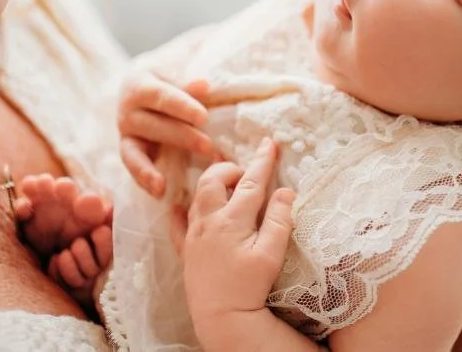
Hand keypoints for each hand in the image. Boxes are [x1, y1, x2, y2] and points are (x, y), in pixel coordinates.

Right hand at [117, 65, 217, 197]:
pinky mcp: (127, 151)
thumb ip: (186, 84)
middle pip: (153, 125)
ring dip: (153, 168)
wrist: (143, 89)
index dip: (183, 106)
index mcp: (138, 84)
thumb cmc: (166, 82)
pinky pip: (132, 166)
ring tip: (165, 184)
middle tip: (208, 146)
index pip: (162, 96)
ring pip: (137, 151)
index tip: (204, 117)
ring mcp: (125, 132)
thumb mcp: (173, 76)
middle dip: (181, 137)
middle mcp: (127, 110)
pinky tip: (158, 192)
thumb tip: (203, 86)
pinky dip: (142, 179)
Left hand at [175, 140, 295, 332]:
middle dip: (230, 169)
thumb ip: (278, 219)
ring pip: (197, 198)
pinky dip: (178, 212)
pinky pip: (177, 227)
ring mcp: (194, 236)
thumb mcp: (271, 254)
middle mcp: (209, 222)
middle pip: (214, 181)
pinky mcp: (187, 253)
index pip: (250, 182)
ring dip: (211, 184)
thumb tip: (285, 189)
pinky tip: (176, 206)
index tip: (271, 142)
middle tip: (246, 172)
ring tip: (225, 184)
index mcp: (232, 219)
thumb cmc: (249, 288)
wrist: (221, 320)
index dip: (262, 161)